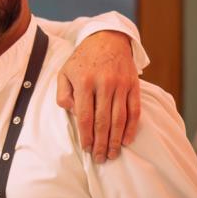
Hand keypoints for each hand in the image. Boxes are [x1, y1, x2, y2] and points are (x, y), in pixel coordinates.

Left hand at [56, 30, 139, 161]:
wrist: (107, 39)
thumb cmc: (83, 59)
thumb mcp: (65, 72)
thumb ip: (62, 93)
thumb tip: (70, 111)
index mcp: (84, 82)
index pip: (84, 116)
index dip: (86, 135)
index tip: (87, 149)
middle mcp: (103, 84)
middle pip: (103, 121)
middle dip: (102, 143)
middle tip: (101, 158)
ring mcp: (120, 85)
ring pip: (119, 118)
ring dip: (116, 139)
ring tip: (113, 154)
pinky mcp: (133, 85)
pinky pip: (134, 110)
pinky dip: (132, 127)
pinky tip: (127, 140)